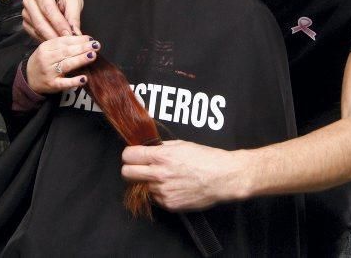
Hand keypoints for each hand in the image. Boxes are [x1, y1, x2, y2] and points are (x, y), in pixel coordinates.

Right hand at [22, 0, 83, 39]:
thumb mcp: (74, 1)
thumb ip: (74, 17)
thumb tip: (75, 32)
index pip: (48, 10)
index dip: (59, 24)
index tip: (69, 34)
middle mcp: (29, 1)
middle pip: (40, 22)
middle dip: (54, 35)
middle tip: (67, 41)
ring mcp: (26, 12)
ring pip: (37, 30)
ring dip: (50, 39)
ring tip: (63, 42)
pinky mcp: (26, 22)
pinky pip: (34, 34)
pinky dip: (45, 39)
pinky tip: (55, 41)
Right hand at [26, 36, 99, 93]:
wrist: (29, 78)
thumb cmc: (43, 62)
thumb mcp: (49, 49)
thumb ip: (63, 44)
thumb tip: (83, 39)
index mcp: (46, 47)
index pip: (64, 41)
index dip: (78, 40)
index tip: (90, 39)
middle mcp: (46, 59)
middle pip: (66, 52)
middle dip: (82, 48)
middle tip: (96, 45)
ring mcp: (49, 72)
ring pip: (66, 65)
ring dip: (80, 60)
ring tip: (92, 55)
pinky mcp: (52, 85)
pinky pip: (64, 83)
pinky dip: (74, 81)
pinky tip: (84, 78)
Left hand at [121, 140, 244, 210]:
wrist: (224, 177)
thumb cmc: (206, 158)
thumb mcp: (181, 144)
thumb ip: (161, 147)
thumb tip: (147, 148)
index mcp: (161, 156)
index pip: (128, 156)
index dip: (129, 155)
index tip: (133, 156)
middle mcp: (159, 174)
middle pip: (126, 173)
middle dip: (130, 169)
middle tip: (139, 168)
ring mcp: (163, 191)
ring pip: (140, 187)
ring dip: (146, 183)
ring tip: (163, 178)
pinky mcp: (169, 204)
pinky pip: (154, 199)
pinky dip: (158, 194)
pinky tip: (171, 187)